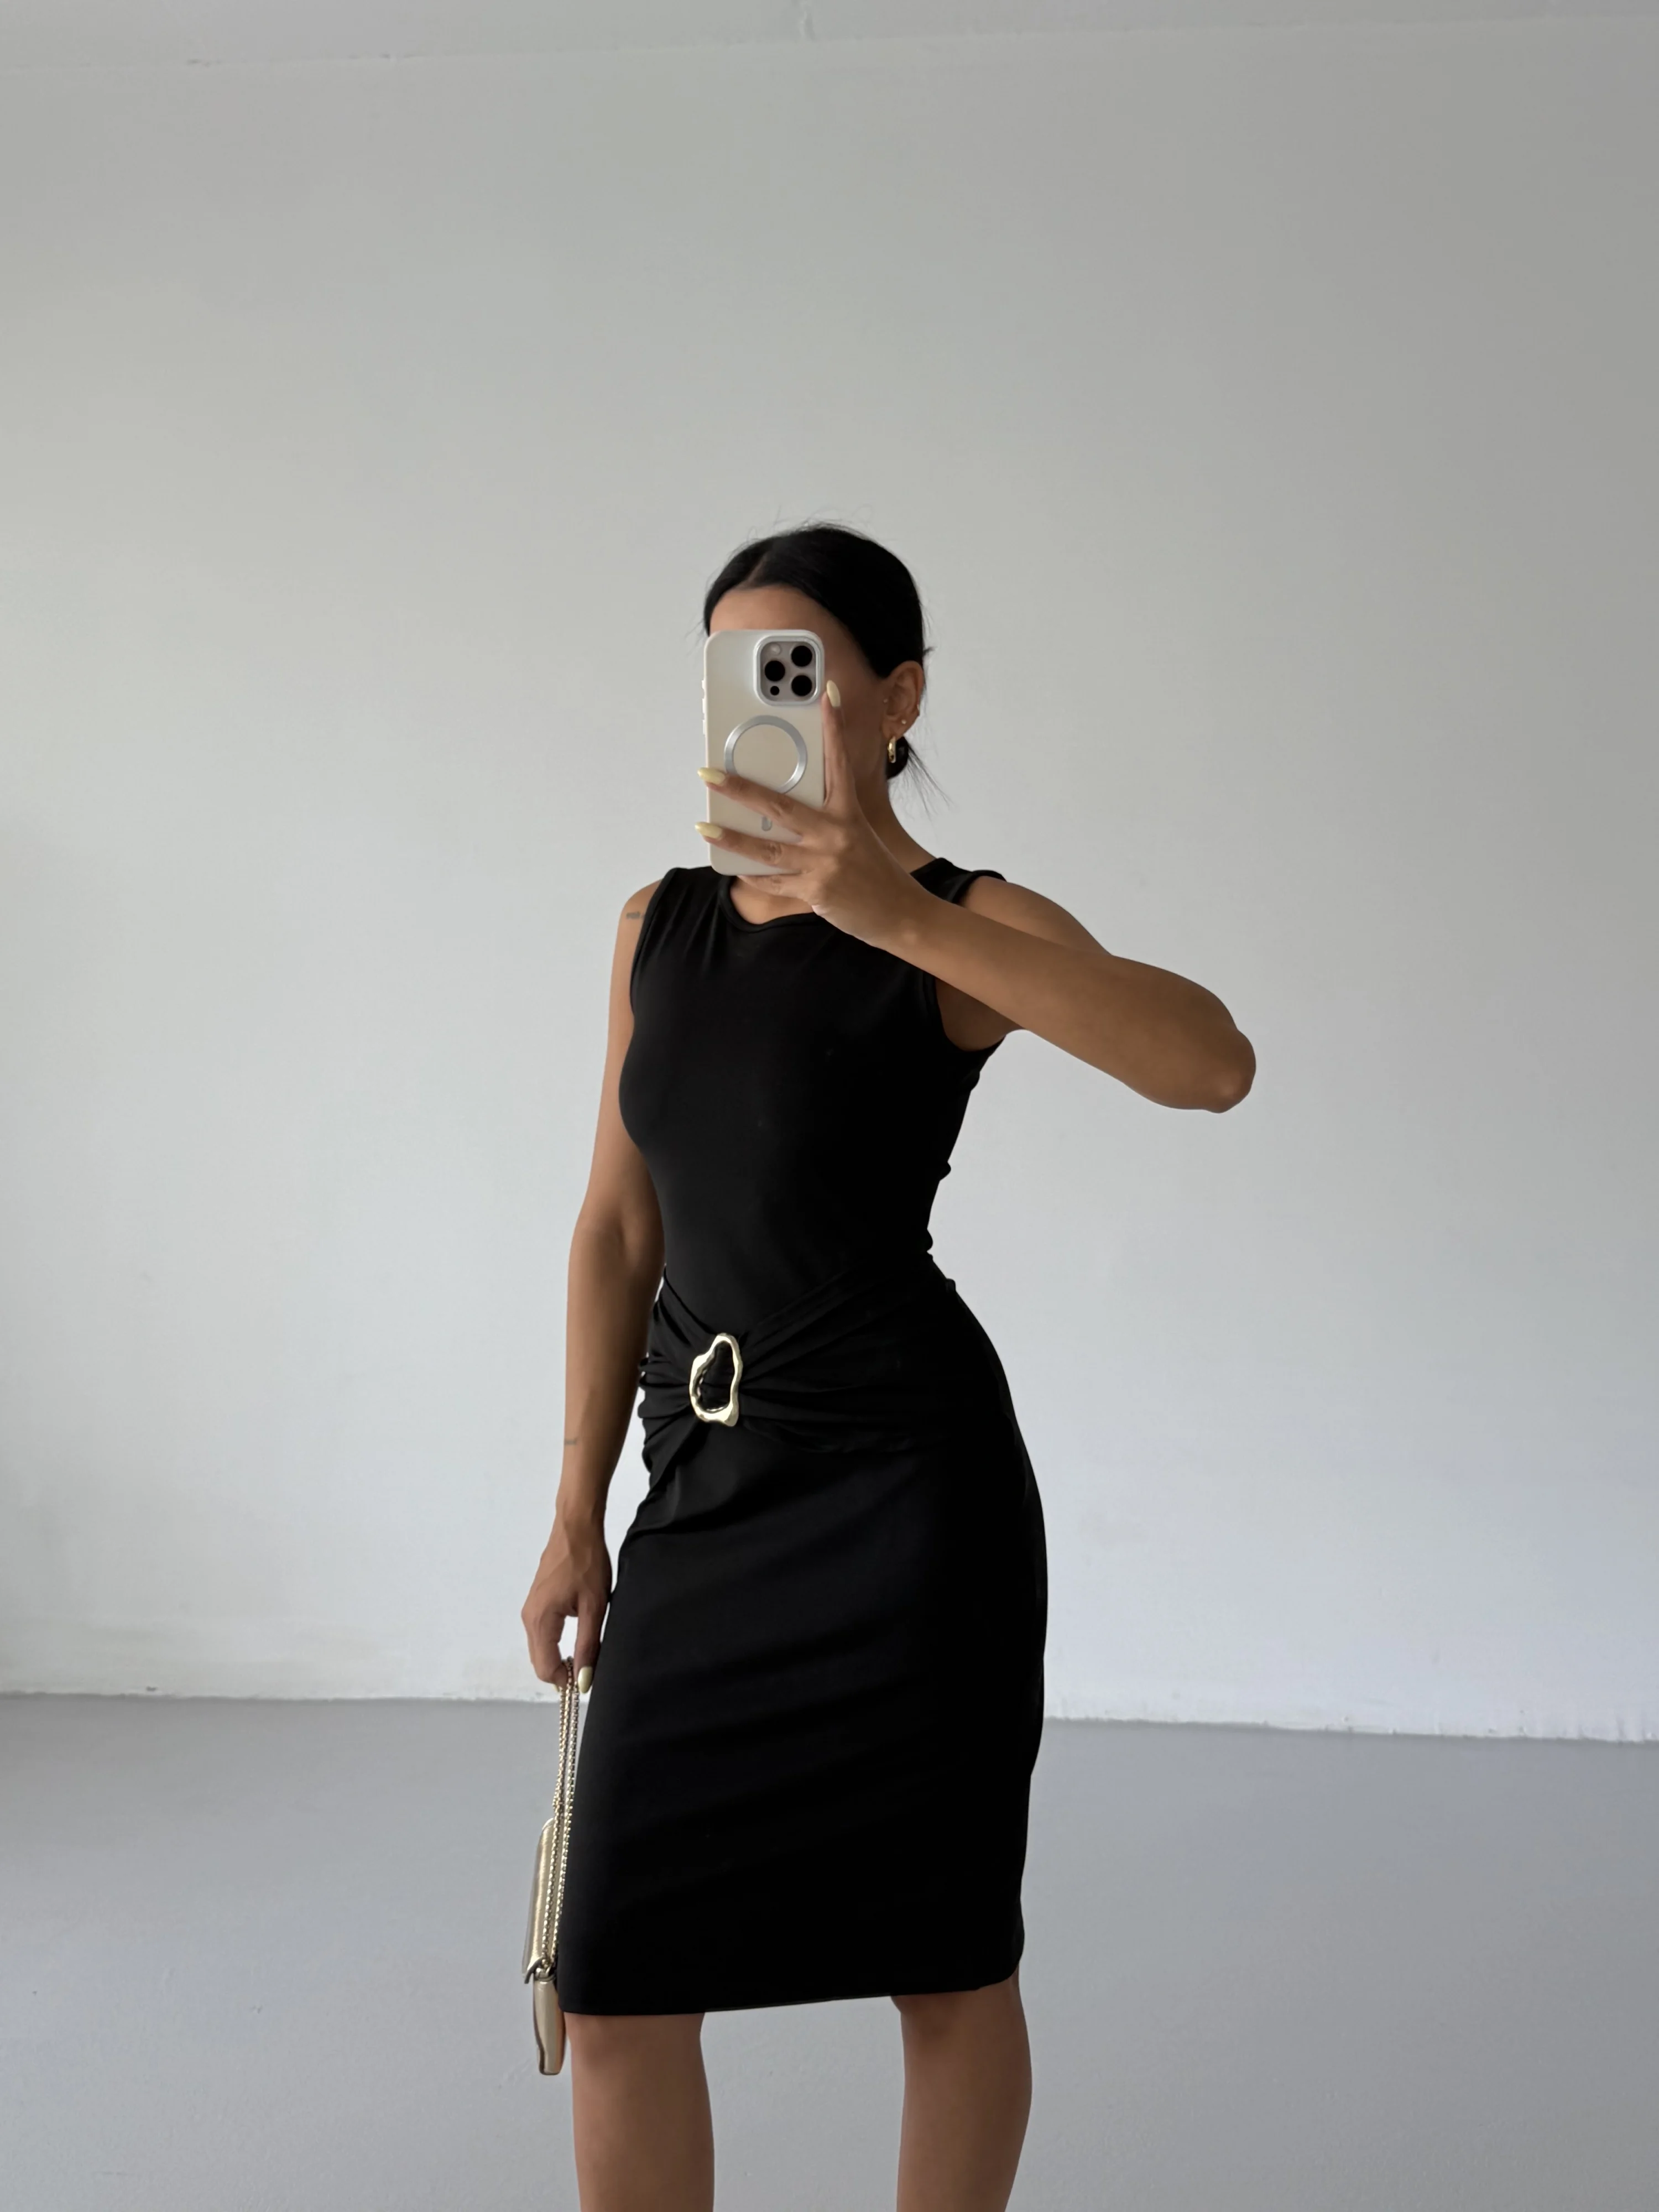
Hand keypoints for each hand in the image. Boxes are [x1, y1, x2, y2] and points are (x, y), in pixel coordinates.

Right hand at [521, 1512, 611, 1690]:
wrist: (576, 1528)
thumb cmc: (587, 1561)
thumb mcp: (595, 1607)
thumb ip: (588, 1646)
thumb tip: (582, 1680)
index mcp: (540, 1620)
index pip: (545, 1668)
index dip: (565, 1681)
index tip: (585, 1680)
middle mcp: (529, 1617)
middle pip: (539, 1661)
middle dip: (561, 1671)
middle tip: (588, 1667)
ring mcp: (530, 1609)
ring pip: (540, 1648)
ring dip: (558, 1657)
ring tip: (585, 1651)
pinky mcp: (536, 1602)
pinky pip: (541, 1633)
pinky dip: (555, 1643)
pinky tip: (576, 1635)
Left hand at [695, 682, 926, 946]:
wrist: (901, 914)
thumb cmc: (876, 873)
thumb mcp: (858, 837)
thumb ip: (827, 822)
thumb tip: (783, 812)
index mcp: (849, 813)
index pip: (839, 762)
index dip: (832, 728)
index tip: (825, 695)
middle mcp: (836, 834)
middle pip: (781, 805)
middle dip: (740, 788)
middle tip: (709, 774)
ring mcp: (825, 863)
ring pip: (768, 848)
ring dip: (732, 837)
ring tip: (703, 828)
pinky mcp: (817, 890)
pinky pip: (774, 881)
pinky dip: (753, 876)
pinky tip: (733, 868)